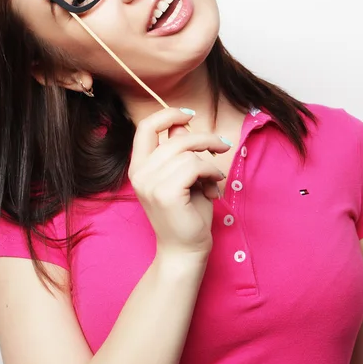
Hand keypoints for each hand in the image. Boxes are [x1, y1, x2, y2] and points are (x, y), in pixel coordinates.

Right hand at [128, 108, 231, 256]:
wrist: (185, 249)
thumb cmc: (187, 213)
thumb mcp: (183, 176)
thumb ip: (179, 152)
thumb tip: (184, 127)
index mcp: (139, 166)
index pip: (146, 127)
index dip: (169, 115)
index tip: (190, 114)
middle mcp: (139, 173)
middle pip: (175, 138)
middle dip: (205, 138)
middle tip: (223, 145)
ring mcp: (149, 183)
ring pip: (188, 152)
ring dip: (209, 162)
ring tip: (214, 179)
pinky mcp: (165, 193)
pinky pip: (194, 166)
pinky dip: (210, 173)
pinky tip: (214, 186)